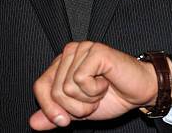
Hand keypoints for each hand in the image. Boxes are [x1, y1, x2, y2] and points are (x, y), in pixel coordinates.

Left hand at [29, 41, 159, 129]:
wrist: (138, 92)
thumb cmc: (112, 97)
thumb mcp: (78, 112)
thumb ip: (55, 115)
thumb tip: (33, 123)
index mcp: (63, 64)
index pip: (40, 86)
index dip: (50, 109)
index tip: (65, 120)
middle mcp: (70, 52)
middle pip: (54, 91)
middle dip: (75, 107)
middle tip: (93, 100)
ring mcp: (83, 49)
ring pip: (67, 87)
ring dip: (87, 99)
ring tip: (101, 90)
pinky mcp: (95, 50)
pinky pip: (81, 80)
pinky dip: (95, 90)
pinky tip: (106, 82)